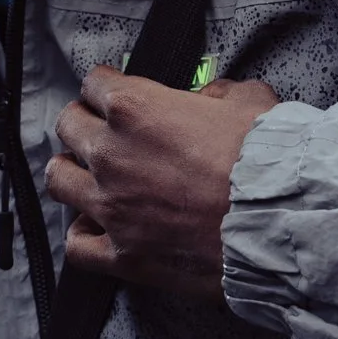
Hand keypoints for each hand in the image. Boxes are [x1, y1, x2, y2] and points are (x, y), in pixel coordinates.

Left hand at [45, 66, 280, 299]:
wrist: (277, 222)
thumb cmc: (265, 161)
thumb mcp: (248, 100)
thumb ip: (217, 93)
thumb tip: (208, 98)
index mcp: (135, 108)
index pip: (95, 83)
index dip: (107, 87)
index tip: (114, 95)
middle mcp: (111, 154)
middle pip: (69, 127)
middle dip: (84, 124)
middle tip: (101, 132)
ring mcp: (111, 207)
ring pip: (60, 180)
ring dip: (73, 173)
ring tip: (88, 176)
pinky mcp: (121, 254)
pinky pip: (77, 245)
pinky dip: (84, 234)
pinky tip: (98, 228)